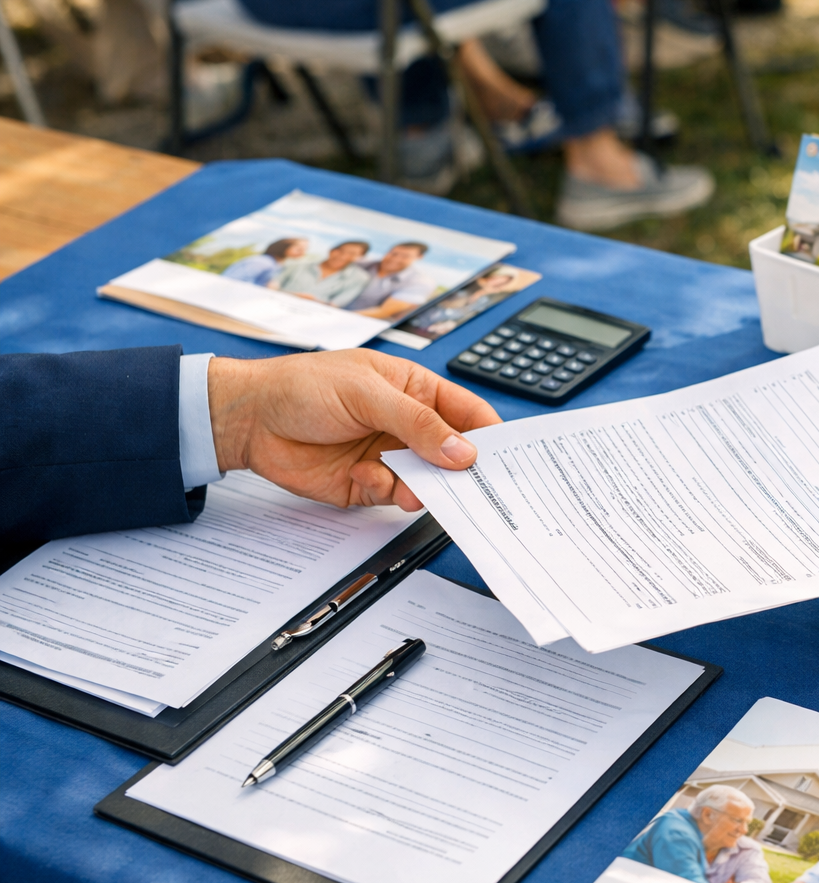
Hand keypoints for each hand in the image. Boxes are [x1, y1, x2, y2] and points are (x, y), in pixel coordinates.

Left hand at [208, 349, 499, 509]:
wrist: (250, 419)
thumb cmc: (304, 386)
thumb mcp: (368, 394)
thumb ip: (418, 424)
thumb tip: (464, 451)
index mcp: (417, 390)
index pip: (467, 413)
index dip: (489, 434)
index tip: (506, 458)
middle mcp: (408, 425)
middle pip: (454, 453)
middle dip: (463, 470)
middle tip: (475, 487)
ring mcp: (390, 455)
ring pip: (428, 480)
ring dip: (426, 486)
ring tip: (415, 488)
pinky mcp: (368, 483)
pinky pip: (395, 496)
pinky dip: (388, 491)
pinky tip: (367, 476)